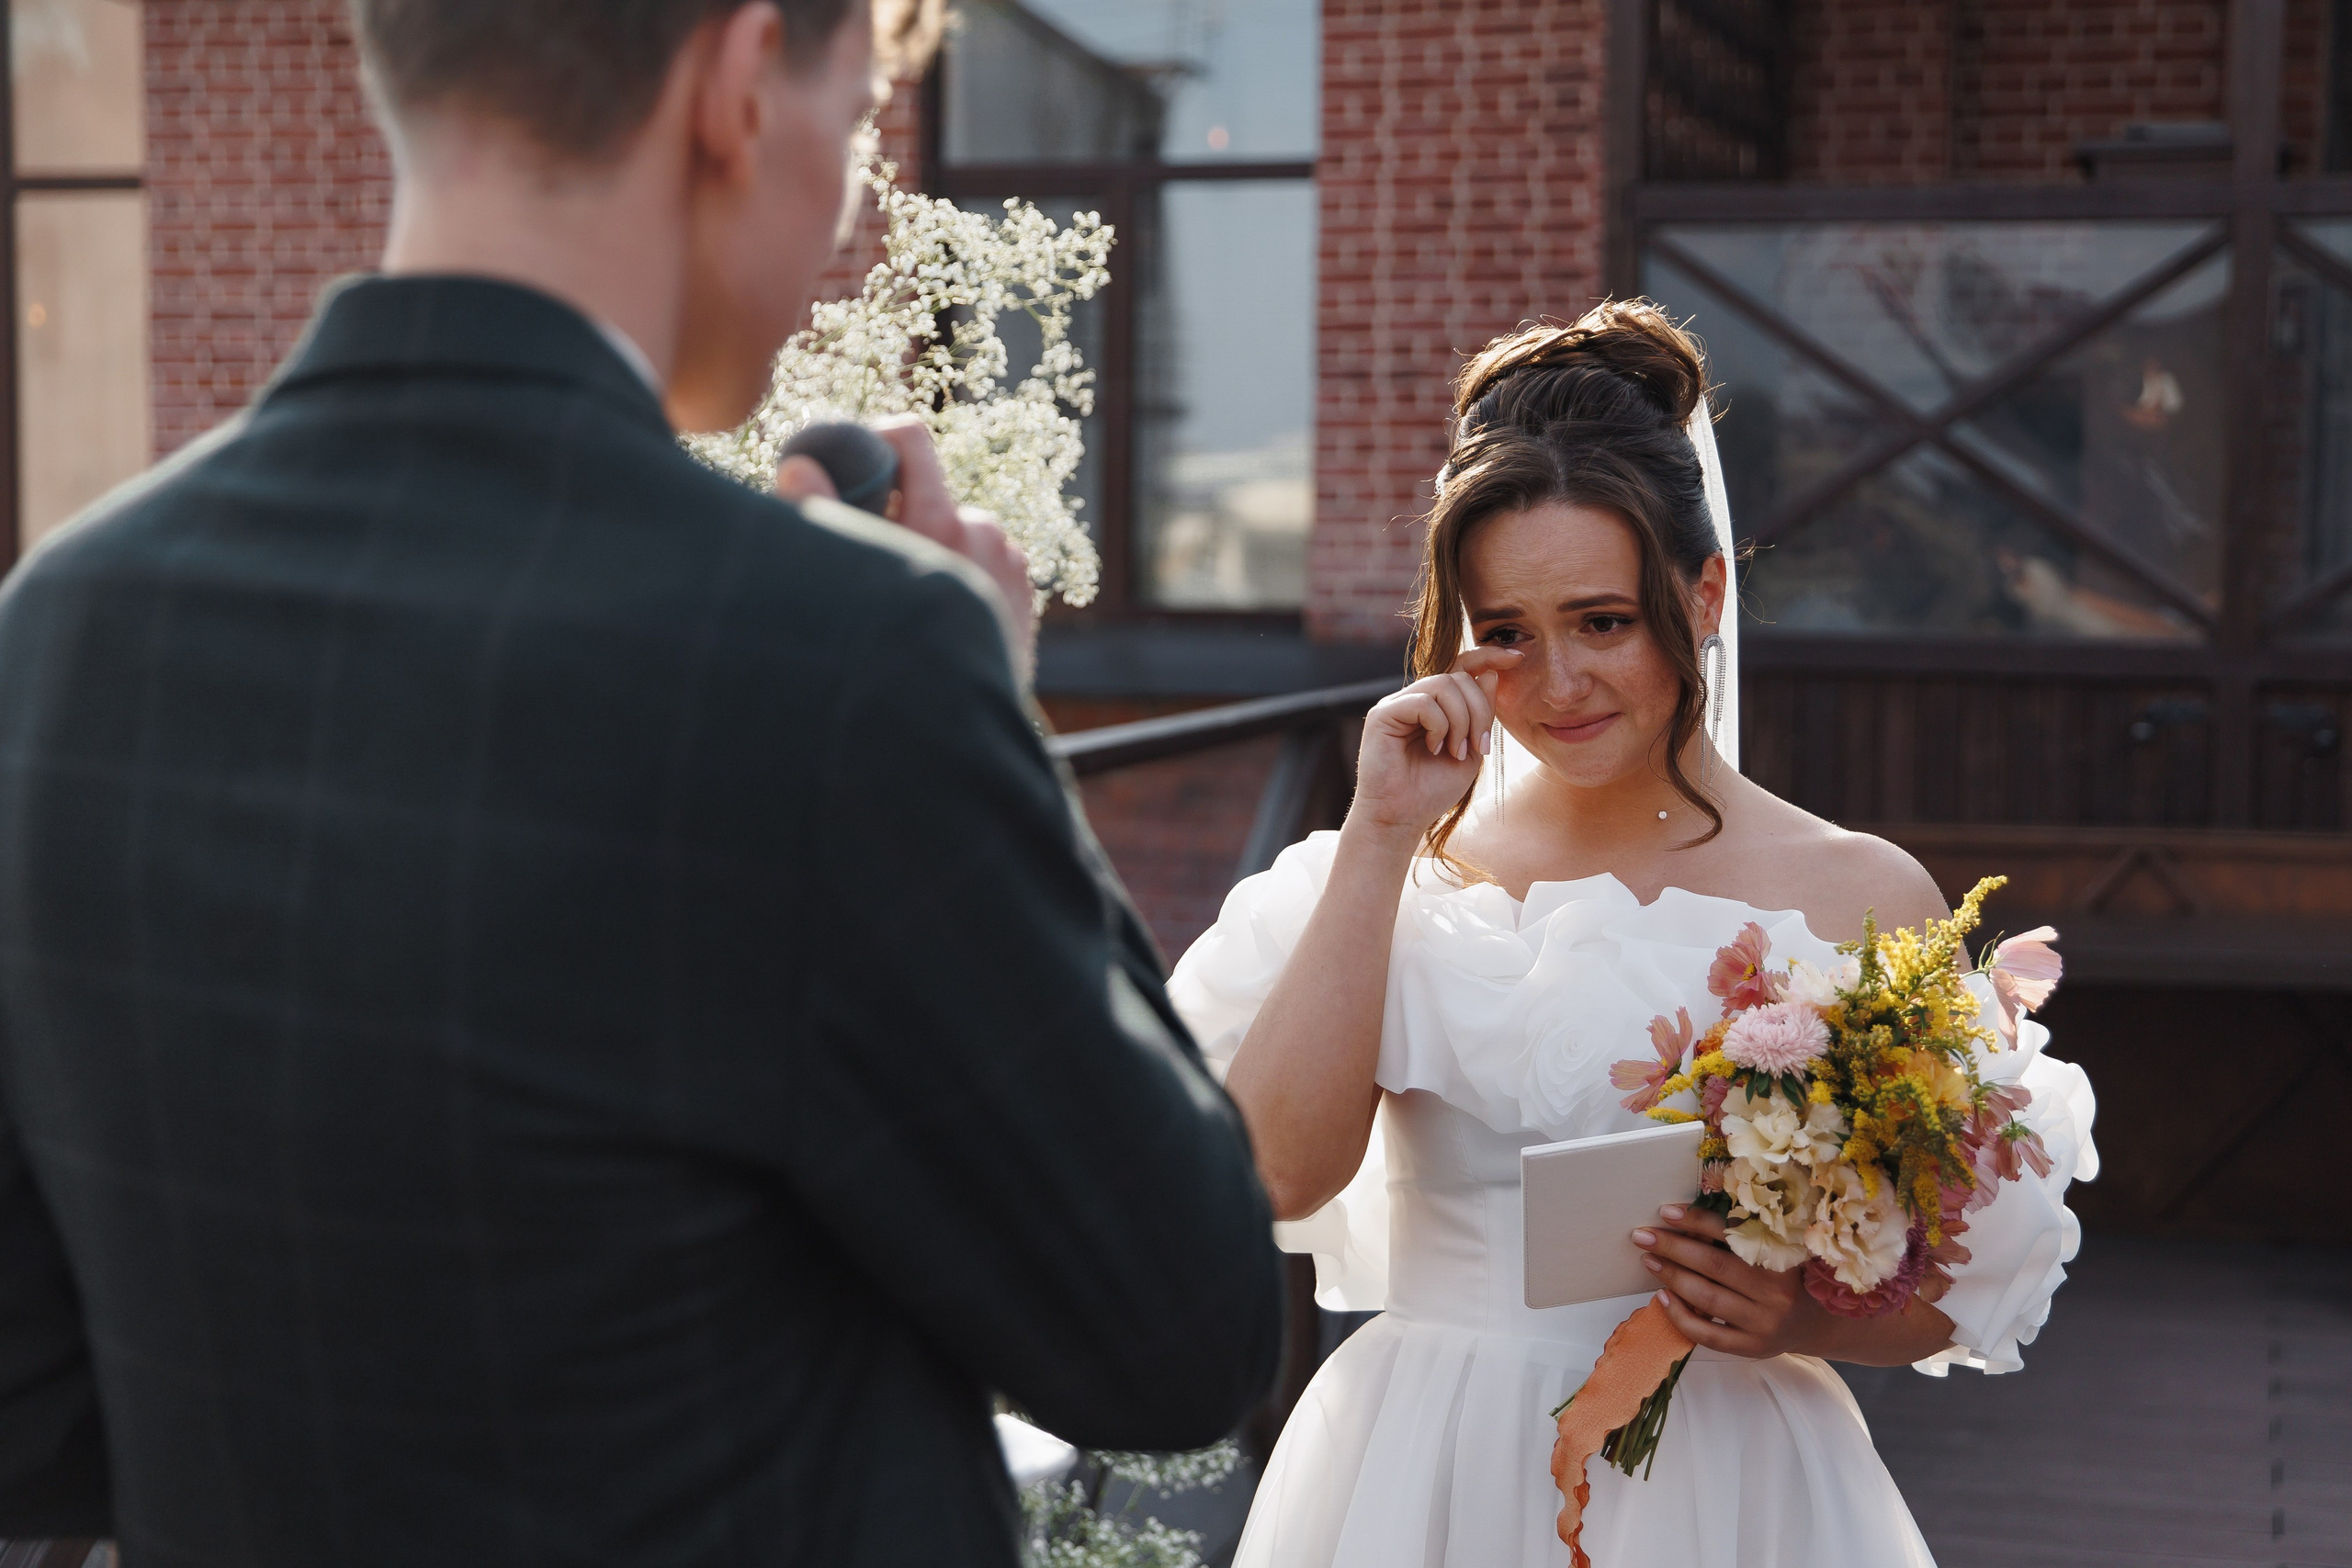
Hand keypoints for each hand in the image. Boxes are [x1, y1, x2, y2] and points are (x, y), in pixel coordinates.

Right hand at [777, 415, 1035, 639]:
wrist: (952, 732)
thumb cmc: (886, 658)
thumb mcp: (846, 584)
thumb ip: (821, 516)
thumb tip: (798, 462)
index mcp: (939, 522)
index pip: (913, 437)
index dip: (877, 439)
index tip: (856, 463)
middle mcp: (982, 532)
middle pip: (930, 487)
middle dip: (897, 506)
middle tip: (873, 545)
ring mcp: (1009, 557)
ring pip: (956, 526)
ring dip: (930, 543)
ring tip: (908, 595)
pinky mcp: (1024, 582)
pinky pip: (984, 553)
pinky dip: (961, 567)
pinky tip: (943, 608)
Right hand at [1346, 649, 1523, 840]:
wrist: (1401, 819)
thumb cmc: (1432, 790)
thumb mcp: (1471, 750)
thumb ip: (1481, 714)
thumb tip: (1491, 674)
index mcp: (1437, 706)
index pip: (1462, 668)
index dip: (1489, 656)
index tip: (1518, 658)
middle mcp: (1416, 699)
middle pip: (1459, 677)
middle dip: (1479, 711)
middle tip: (1478, 747)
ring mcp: (1397, 704)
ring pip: (1444, 685)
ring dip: (1462, 720)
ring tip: (1457, 752)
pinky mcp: (1383, 714)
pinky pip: (1423, 701)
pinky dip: (1439, 726)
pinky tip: (1435, 749)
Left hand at [1634, 1204, 1828, 1360]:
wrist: (1813, 1323)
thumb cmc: (1785, 1278)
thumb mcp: (1777, 1251)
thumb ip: (1745, 1236)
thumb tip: (1688, 1214)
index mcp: (1782, 1258)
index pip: (1732, 1234)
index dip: (1697, 1221)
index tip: (1666, 1211)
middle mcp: (1775, 1293)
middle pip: (1713, 1265)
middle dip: (1673, 1247)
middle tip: (1643, 1235)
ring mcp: (1763, 1324)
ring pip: (1707, 1298)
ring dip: (1672, 1276)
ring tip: (1649, 1260)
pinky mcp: (1751, 1348)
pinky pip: (1707, 1334)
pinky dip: (1680, 1316)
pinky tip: (1662, 1298)